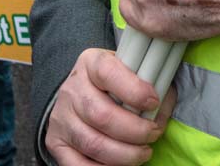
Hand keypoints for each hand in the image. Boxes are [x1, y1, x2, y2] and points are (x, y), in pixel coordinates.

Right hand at [46, 48, 173, 165]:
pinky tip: (122, 164)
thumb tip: (163, 105)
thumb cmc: (116, 83)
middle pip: (102, 115)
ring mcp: (61, 117)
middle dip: (135, 130)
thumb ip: (149, 82)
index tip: (154, 101)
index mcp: (91, 64)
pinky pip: (78, 165)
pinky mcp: (56, 142)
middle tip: (153, 134)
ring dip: (124, 154)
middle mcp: (71, 89)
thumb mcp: (130, 71)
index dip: (134, 90)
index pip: (108, 72)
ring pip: (93, 143)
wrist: (83, 93)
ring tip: (143, 153)